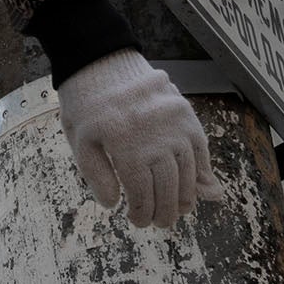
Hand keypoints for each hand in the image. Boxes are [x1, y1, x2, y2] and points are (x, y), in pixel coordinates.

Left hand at [58, 49, 210, 227]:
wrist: (102, 60)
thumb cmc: (86, 104)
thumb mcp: (80, 142)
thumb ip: (97, 176)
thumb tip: (114, 204)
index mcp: (126, 146)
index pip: (142, 192)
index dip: (142, 212)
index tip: (139, 221)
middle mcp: (156, 136)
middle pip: (169, 186)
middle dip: (166, 210)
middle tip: (162, 223)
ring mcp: (175, 123)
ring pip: (189, 171)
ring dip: (187, 195)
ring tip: (180, 210)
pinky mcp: (185, 112)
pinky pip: (200, 148)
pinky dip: (202, 169)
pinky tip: (200, 186)